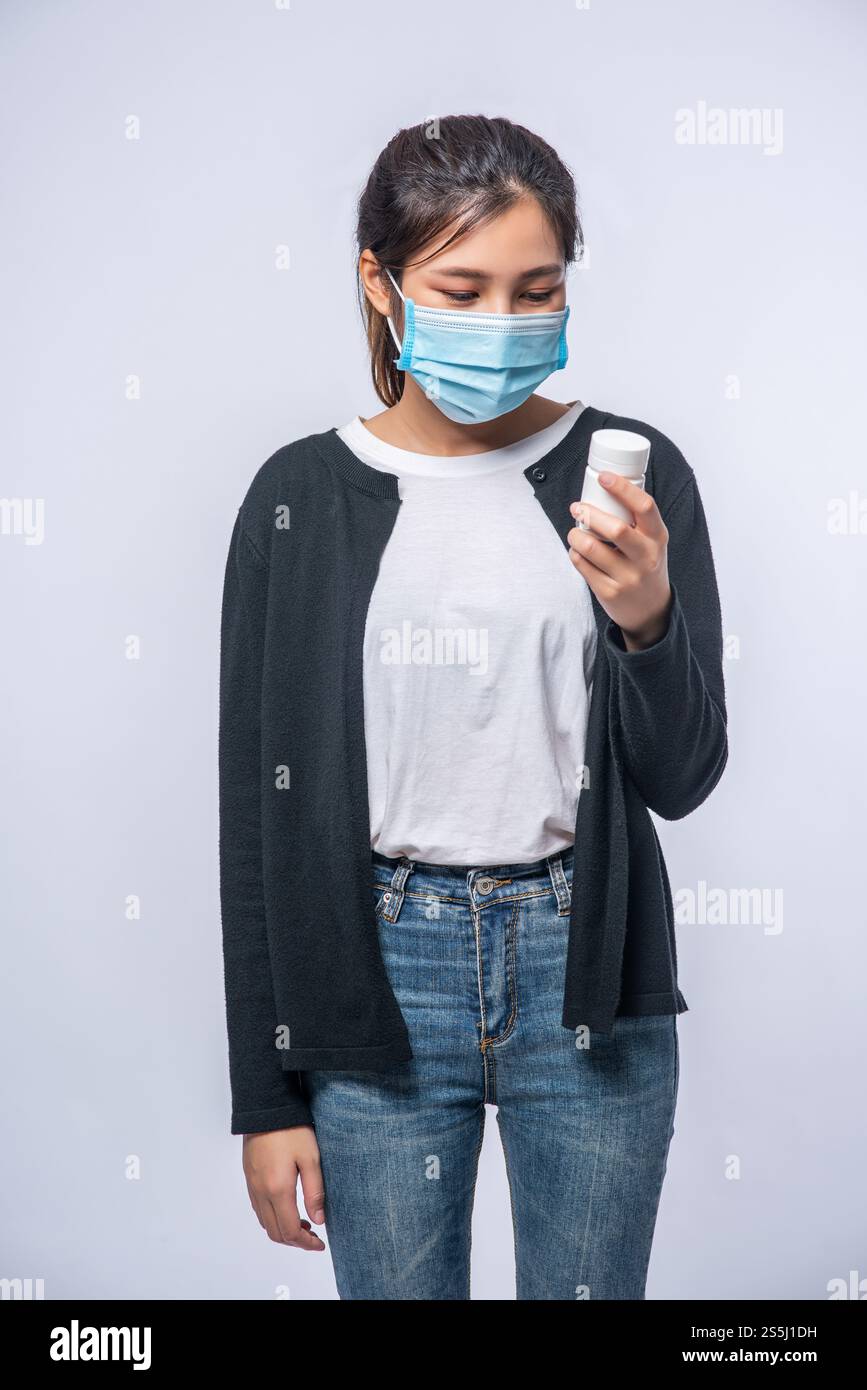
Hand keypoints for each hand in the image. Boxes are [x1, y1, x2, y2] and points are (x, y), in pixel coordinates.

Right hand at [242, 1126, 325, 1249]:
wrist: (265, 1109)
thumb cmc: (291, 1130)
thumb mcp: (311, 1158)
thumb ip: (315, 1191)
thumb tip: (319, 1220)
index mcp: (278, 1190)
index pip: (290, 1231)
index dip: (306, 1243)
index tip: (320, 1244)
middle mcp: (261, 1193)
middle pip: (275, 1233)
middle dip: (295, 1241)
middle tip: (314, 1237)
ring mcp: (252, 1187)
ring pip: (265, 1223)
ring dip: (283, 1231)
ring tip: (304, 1223)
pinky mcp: (249, 1179)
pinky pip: (259, 1210)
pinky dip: (272, 1219)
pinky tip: (287, 1208)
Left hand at [567, 472, 672, 650]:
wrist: (651, 611)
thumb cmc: (646, 566)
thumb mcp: (652, 543)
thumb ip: (636, 521)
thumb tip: (602, 491)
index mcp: (658, 538)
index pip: (645, 507)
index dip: (622, 488)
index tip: (604, 477)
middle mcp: (646, 558)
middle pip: (616, 528)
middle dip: (590, 513)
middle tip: (577, 507)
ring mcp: (628, 577)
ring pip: (591, 548)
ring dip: (576, 535)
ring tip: (575, 531)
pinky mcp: (609, 593)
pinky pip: (582, 566)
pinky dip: (574, 553)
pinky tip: (577, 550)